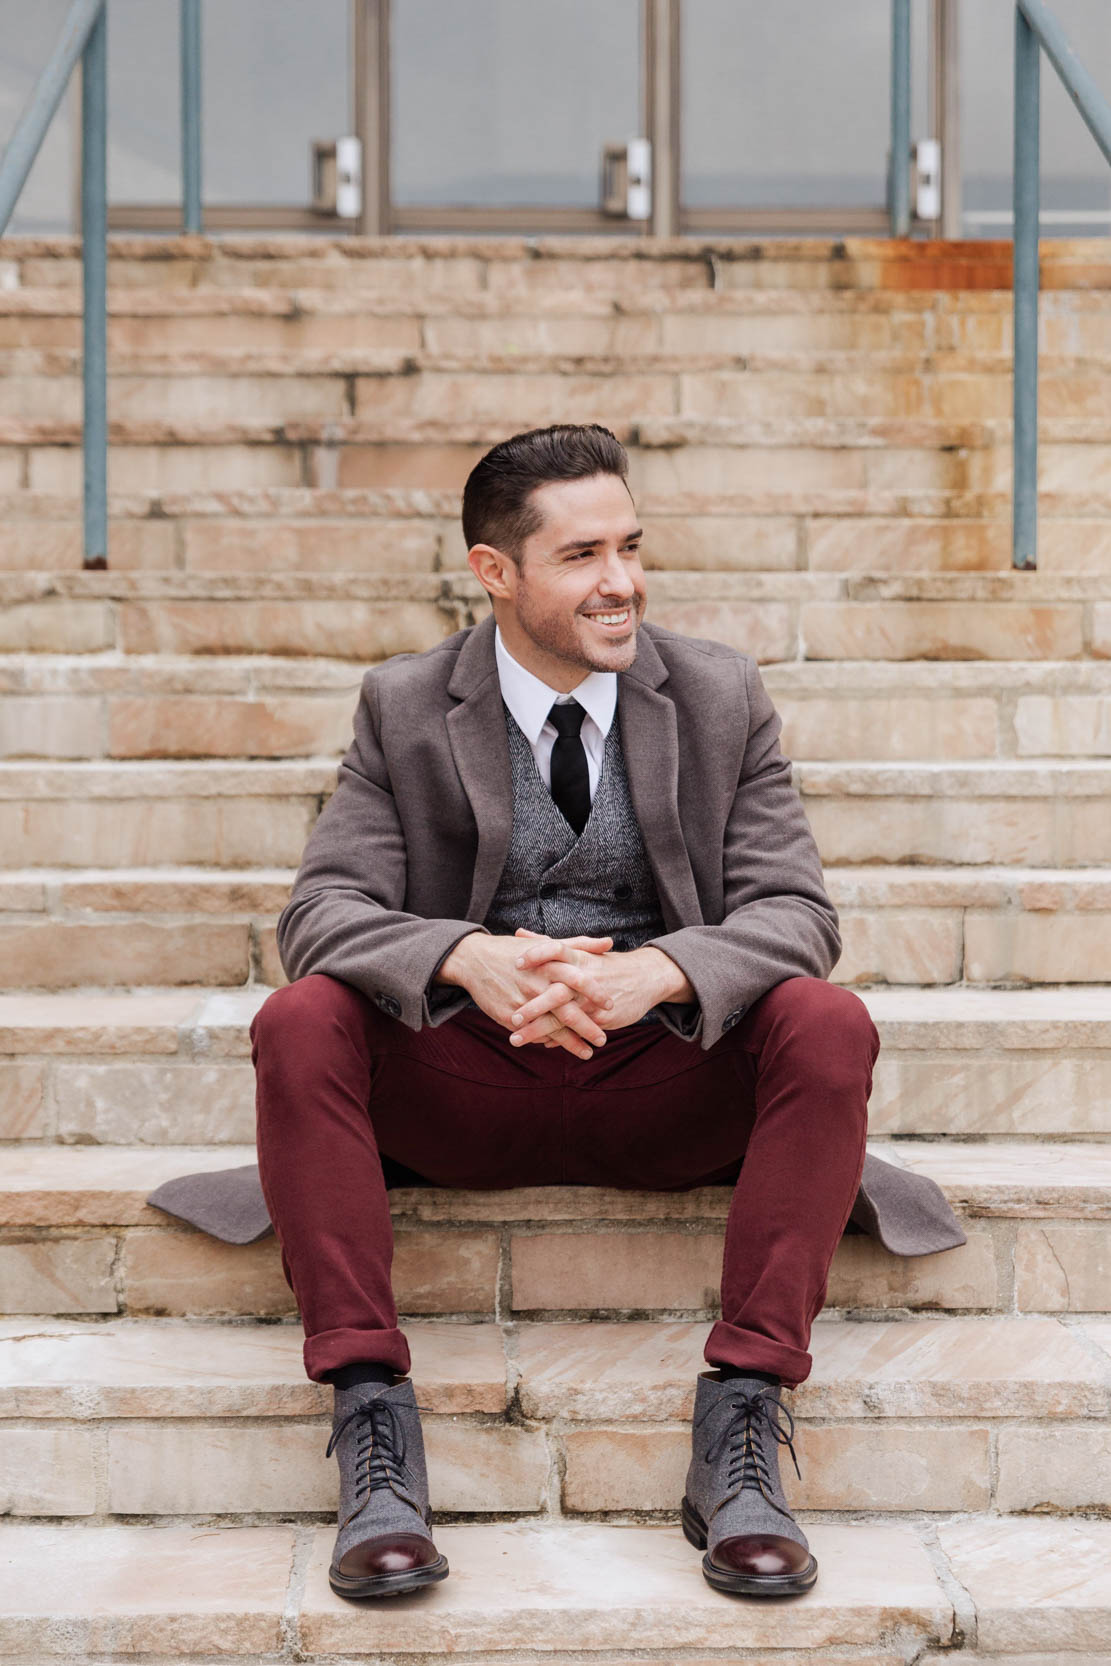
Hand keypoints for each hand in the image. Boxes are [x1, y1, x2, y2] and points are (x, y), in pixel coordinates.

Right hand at [435, 930, 613, 1058]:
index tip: (611, 1005)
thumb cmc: (514, 950)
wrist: (474, 959)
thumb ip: (579, 945)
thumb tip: (609, 942)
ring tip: (588, 1053)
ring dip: (571, 1043)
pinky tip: (561, 1047)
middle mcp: (536, 985)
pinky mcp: (508, 1016)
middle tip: (603, 1040)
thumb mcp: (546, 944)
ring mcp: (522, 1003)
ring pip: (551, 1028)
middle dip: (587, 1027)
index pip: (578, 980)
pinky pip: (532, 1033)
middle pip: (567, 1010)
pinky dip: (548, 1041)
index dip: (596, 993)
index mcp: (548, 965)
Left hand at [510, 940, 693, 1046]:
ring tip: (515, 1039)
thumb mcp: (579, 950)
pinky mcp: (601, 1017)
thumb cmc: (605, 963)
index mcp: (578, 957)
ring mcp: (592, 1000)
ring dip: (538, 1030)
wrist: (646, 977)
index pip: (555, 949)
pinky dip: (559, 1039)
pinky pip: (577, 1030)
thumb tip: (518, 934)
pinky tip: (542, 1045)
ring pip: (563, 1017)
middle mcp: (584, 978)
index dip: (536, 955)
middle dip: (532, 1007)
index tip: (516, 964)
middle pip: (556, 991)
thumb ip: (546, 943)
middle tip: (511, 1018)